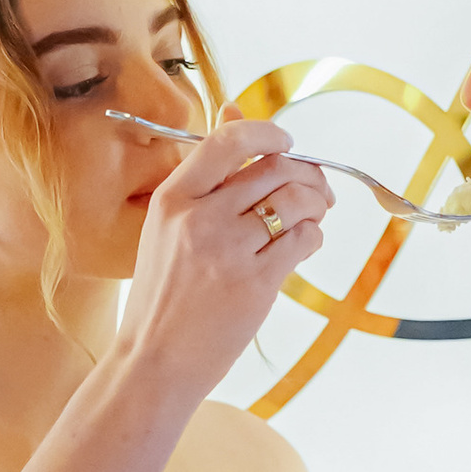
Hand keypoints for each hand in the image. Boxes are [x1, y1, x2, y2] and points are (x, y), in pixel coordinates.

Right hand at [114, 120, 329, 403]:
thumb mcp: (167, 226)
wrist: (153, 361)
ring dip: (316, 203)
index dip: (268, 133)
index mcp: (173, 198)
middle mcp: (200, 218)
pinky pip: (303, 239)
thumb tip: (235, 110)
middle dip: (307, 173)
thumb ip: (205, 174)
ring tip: (313, 216)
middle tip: (315, 189)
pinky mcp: (256, 283)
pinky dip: (312, 236)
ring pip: (296, 201)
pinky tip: (302, 244)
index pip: (230, 140)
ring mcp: (229, 251)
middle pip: (275, 168)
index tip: (285, 143)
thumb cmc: (162, 294)